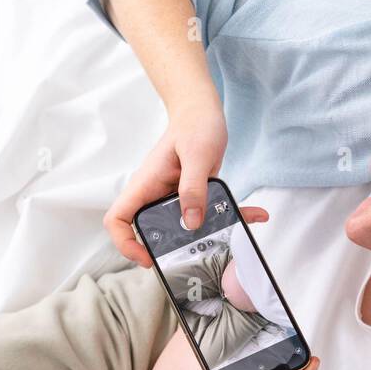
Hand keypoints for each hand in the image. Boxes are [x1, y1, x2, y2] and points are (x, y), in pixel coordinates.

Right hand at [104, 108, 266, 266]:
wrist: (202, 111)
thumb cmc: (194, 124)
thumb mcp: (197, 154)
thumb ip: (194, 188)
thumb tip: (191, 223)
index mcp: (144, 185)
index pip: (117, 220)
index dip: (125, 243)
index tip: (147, 256)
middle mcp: (154, 195)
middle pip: (145, 232)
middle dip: (164, 249)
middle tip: (186, 258)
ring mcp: (171, 198)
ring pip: (177, 228)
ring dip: (201, 238)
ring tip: (227, 239)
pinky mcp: (190, 197)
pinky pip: (203, 215)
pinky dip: (229, 217)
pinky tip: (253, 215)